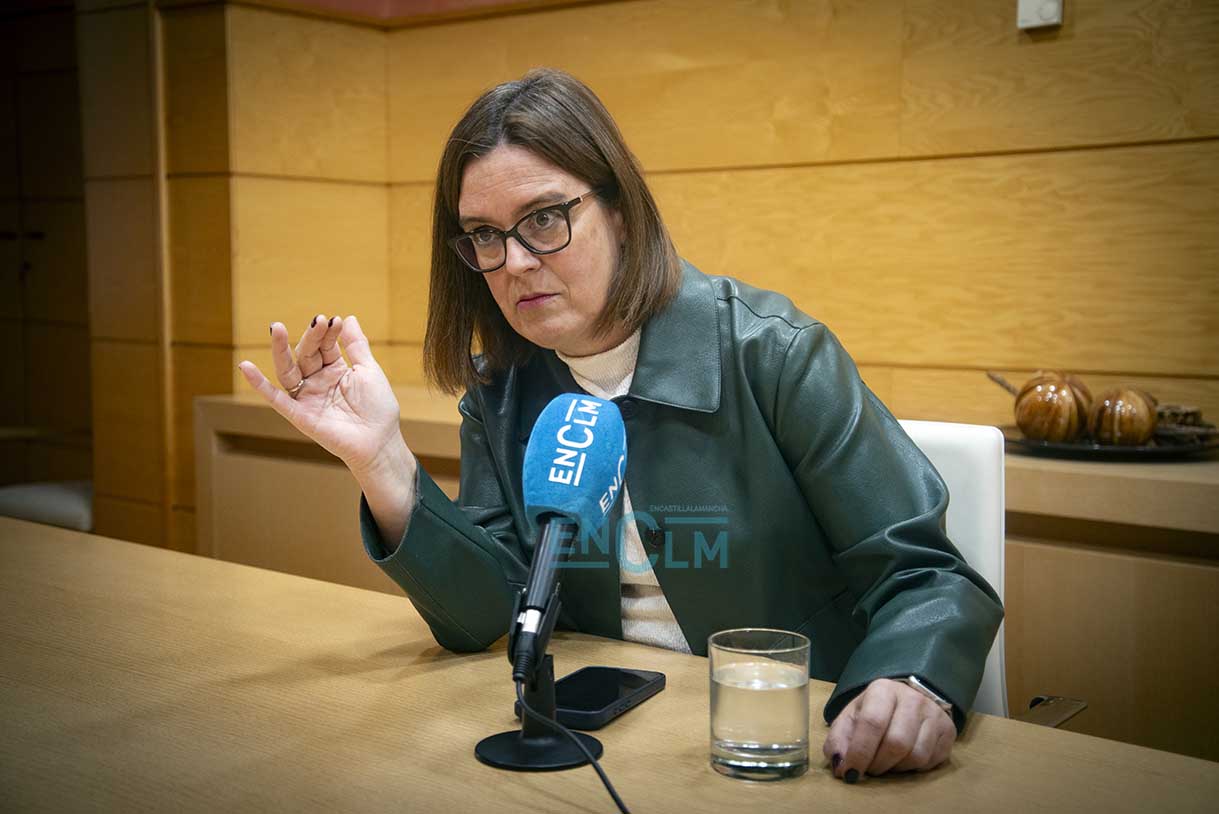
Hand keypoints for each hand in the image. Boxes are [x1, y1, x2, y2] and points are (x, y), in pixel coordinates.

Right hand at [237, 314, 404, 475]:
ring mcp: (307, 397)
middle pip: (306, 354)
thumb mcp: (369, 371)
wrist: (380, 443)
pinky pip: (277, 399)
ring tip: (276, 328)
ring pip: (288, 371)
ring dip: (280, 350)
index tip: (334, 320)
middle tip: (319, 321)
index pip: (325, 345)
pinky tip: (245, 367)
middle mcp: (317, 381)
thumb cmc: (378, 409)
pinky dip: (259, 385)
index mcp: (334, 370)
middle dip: (311, 337)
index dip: (328, 333)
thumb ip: (356, 346)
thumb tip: (349, 318)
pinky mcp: (300, 415)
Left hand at [822, 678, 955, 780]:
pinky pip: (930, 761)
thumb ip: (839, 739)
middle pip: (896, 743)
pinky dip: (912, 768)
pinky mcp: (948, 730)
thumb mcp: (851, 718)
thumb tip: (839, 765)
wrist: (908, 701)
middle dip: (878, 764)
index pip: (872, 723)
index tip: (850, 772)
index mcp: (883, 689)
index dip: (859, 752)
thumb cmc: (875, 711)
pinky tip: (902, 760)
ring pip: (916, 755)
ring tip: (885, 762)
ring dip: (895, 768)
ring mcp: (934, 714)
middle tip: (869, 769)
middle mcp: (912, 698)